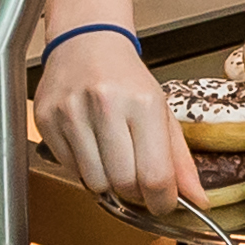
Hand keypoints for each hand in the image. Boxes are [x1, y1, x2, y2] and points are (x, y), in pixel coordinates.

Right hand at [34, 29, 200, 214]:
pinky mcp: (47, 120)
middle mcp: (106, 105)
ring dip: (108, 182)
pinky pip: (69, 169)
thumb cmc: (125, 77)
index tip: (163, 203)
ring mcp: (71, 113)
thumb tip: (197, 200)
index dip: (162, 201)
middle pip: (123, 183)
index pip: (155, 175)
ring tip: (112, 157)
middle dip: (134, 192)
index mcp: (143, 103)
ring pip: (94, 182)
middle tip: (137, 178)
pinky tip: (90, 145)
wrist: (86, 42)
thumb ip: (180, 160)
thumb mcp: (162, 111)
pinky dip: (84, 168)